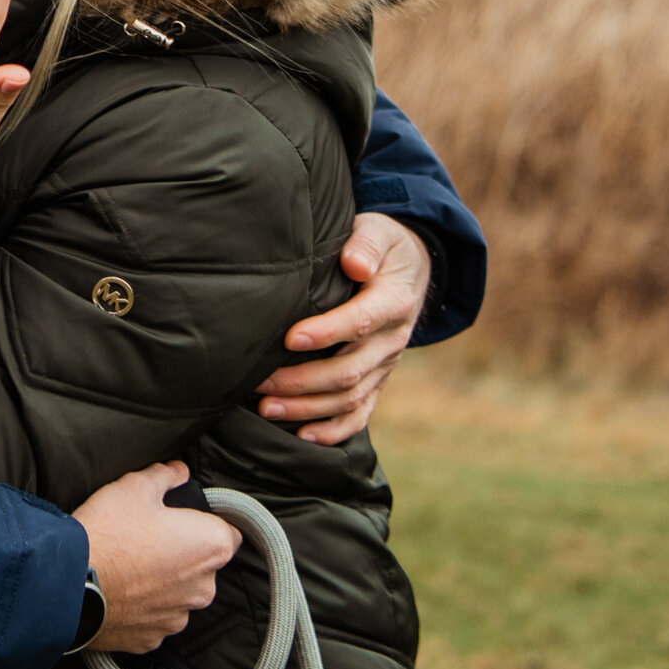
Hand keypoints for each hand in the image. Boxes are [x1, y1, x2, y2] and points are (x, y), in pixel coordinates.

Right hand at [72, 462, 239, 653]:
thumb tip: (178, 472)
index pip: (229, 534)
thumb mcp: (135, 487)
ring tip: (129, 566)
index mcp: (210, 546)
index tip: (184, 520)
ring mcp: (177, 617)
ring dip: (162, 583)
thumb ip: (165, 477)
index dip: (205, 523)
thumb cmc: (109, 532)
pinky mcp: (151, 640)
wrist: (70, 583)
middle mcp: (204, 588)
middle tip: (148, 538)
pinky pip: (153, 617)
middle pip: (203, 566)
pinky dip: (141, 607)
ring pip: (178, 594)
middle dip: (182, 554)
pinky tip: (119, 590)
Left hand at [254, 213, 430, 444]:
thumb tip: (354, 263)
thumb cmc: (382, 246)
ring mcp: (385, 365)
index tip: (289, 339)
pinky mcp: (377, 380)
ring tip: (267, 409)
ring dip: (308, 408)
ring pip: (349, 398)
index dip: (326, 333)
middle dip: (302, 381)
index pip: (360, 322)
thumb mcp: (380, 231)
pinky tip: (304, 437)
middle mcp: (392, 339)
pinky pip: (361, 413)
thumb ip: (367, 244)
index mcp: (393, 301)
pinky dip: (334, 430)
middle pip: (349, 370)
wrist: (409, 271)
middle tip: (259, 383)